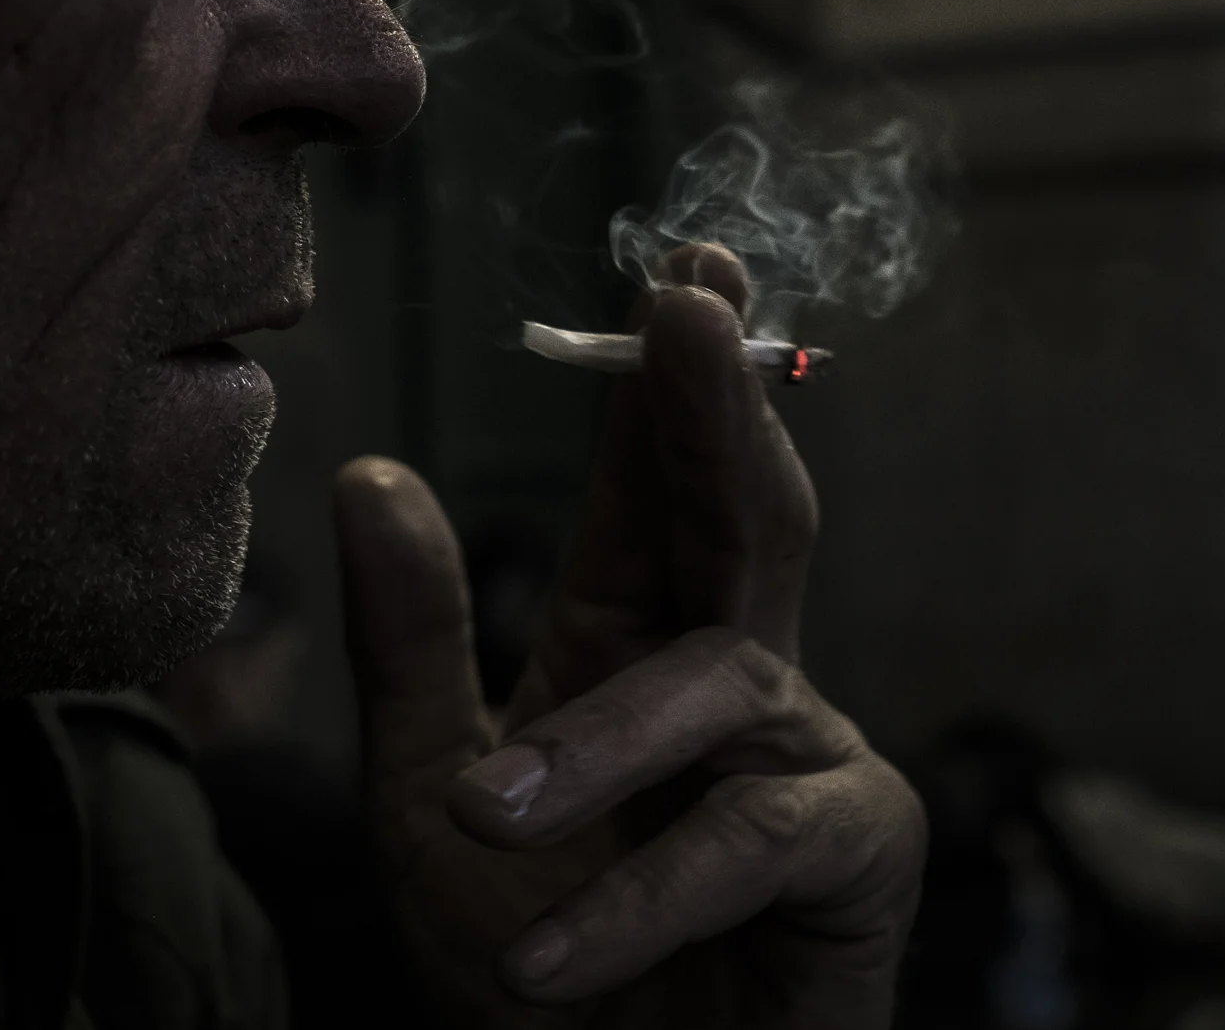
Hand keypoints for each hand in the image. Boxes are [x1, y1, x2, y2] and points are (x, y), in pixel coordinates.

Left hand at [333, 247, 925, 1026]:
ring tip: (486, 816)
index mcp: (635, 636)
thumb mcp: (433, 791)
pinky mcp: (858, 856)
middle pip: (746, 510)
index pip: (657, 484)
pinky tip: (548, 963)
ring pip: (723, 685)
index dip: (664, 380)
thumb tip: (367, 470)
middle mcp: (734, 673)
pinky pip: (754, 843)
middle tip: (694, 301)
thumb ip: (411, 640)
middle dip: (720, 404)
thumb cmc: (530, 955)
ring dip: (600, 748)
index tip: (676, 264)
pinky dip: (642, 898)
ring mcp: (805, 758)